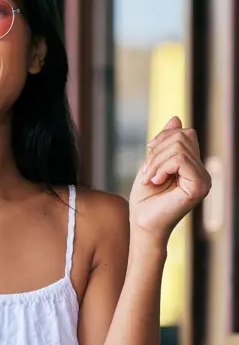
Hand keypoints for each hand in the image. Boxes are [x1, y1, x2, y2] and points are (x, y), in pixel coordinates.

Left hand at [129, 116, 210, 242]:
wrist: (142, 225)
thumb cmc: (145, 200)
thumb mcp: (152, 164)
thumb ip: (164, 144)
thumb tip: (176, 118)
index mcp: (194, 166)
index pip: (184, 133)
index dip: (161, 139)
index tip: (147, 160)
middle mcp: (203, 172)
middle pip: (183, 136)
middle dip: (157, 150)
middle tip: (146, 172)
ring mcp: (204, 179)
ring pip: (179, 147)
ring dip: (155, 161)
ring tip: (150, 179)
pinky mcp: (199, 187)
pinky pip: (180, 159)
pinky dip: (161, 167)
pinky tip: (155, 181)